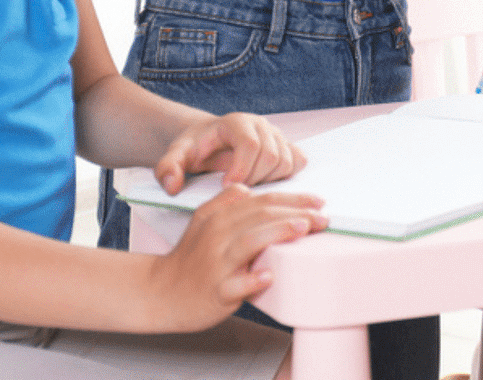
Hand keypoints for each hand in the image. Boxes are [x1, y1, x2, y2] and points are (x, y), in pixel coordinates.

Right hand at [146, 183, 325, 330]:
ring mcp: (216, 264)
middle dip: (295, 213)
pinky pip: (236, 284)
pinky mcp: (215, 291)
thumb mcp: (201, 221)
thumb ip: (224, 202)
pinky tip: (270, 275)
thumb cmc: (188, 259)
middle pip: (260, 216)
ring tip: (303, 229)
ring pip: (249, 242)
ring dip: (278, 233)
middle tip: (323, 217)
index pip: (261, 201)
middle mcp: (217, 236)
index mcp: (217, 217)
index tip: (317, 201)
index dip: (292, 198)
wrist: (159, 293)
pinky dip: (253, 279)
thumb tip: (248, 188)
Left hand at [155, 113, 306, 194]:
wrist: (208, 141)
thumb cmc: (195, 149)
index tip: (226, 186)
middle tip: (235, 190)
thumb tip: (172, 185)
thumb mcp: (175, 156)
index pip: (250, 144)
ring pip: (286, 161)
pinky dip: (284, 176)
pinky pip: (297, 162)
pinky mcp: (287, 145)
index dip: (241, 169)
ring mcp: (277, 134)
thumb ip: (167, 168)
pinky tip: (263, 182)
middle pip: (272, 155)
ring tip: (246, 186)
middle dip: (254, 179)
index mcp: (236, 122)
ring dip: (268, 180)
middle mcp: (261, 124)